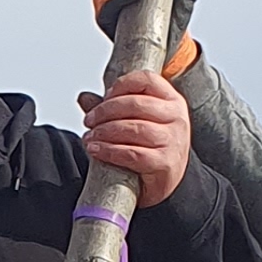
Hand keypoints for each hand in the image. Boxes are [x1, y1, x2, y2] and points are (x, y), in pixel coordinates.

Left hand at [78, 70, 192, 210]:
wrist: (166, 181)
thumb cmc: (152, 147)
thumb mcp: (135, 121)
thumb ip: (111, 109)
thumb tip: (84, 97)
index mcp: (172, 100)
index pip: (147, 80)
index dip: (122, 85)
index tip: (105, 96)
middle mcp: (176, 117)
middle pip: (136, 103)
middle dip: (106, 111)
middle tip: (89, 120)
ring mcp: (173, 140)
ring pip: (134, 128)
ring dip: (105, 132)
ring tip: (90, 137)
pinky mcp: (165, 163)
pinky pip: (133, 154)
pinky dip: (110, 151)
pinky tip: (97, 150)